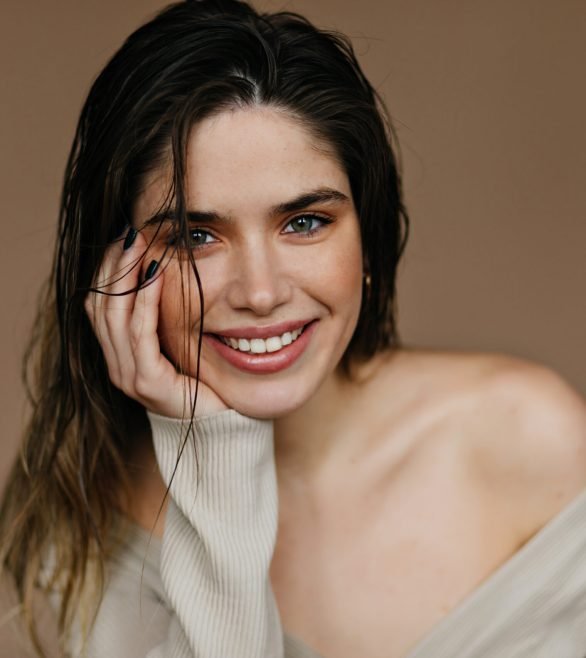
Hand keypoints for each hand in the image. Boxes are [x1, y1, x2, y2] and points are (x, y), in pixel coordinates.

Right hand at [84, 229, 226, 417]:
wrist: (219, 425)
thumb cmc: (202, 380)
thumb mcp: (179, 342)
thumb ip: (164, 318)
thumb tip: (163, 271)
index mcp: (120, 355)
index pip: (100, 305)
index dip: (109, 270)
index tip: (123, 237)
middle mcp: (118, 365)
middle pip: (101, 306)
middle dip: (114, 266)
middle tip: (128, 232)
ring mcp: (129, 375)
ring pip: (115, 317)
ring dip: (126, 277)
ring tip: (137, 245)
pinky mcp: (148, 383)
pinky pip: (140, 335)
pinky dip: (145, 303)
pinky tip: (154, 277)